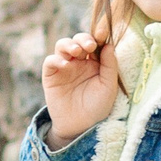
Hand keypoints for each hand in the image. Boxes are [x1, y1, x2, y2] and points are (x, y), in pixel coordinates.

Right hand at [40, 31, 119, 145]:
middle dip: (83, 38)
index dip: (98, 35)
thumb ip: (110, 65)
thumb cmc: (97, 107)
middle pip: (78, 39)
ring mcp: (64, 67)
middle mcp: (79, 61)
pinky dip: (56, 59)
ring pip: (62, 45)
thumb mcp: (109, 86)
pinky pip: (50, 61)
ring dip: (69, 44)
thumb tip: (108, 45)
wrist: (81, 126)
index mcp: (95, 61)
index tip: (103, 33)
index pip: (95, 42)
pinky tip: (65, 65)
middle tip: (90, 46)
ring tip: (77, 52)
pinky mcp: (51, 75)